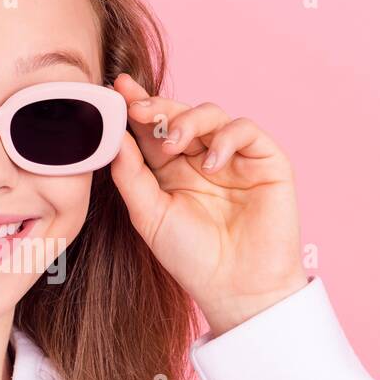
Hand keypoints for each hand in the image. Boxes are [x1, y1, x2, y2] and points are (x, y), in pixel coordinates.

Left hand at [108, 73, 308, 334]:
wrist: (237, 289)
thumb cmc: (192, 258)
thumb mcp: (149, 215)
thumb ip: (131, 175)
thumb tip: (114, 136)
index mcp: (171, 170)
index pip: (152, 129)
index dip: (136, 107)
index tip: (116, 90)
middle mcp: (202, 159)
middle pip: (179, 115)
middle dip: (157, 105)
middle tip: (137, 107)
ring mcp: (234, 158)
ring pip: (211, 114)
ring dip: (188, 120)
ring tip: (173, 143)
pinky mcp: (266, 161)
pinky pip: (245, 130)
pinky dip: (227, 138)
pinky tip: (212, 163)